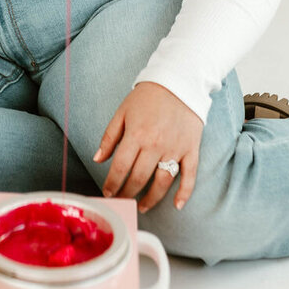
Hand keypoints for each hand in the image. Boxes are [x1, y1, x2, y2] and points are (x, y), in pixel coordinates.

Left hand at [93, 82, 202, 212]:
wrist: (178, 82)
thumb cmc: (147, 97)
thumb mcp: (122, 112)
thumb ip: (109, 137)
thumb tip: (98, 159)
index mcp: (136, 135)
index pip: (120, 167)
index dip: (112, 183)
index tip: (108, 192)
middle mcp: (155, 144)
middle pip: (139, 178)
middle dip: (128, 193)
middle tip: (123, 200)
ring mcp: (175, 148)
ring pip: (162, 182)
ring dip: (151, 199)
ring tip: (142, 206)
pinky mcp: (191, 149)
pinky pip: (189, 175)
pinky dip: (184, 192)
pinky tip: (177, 205)